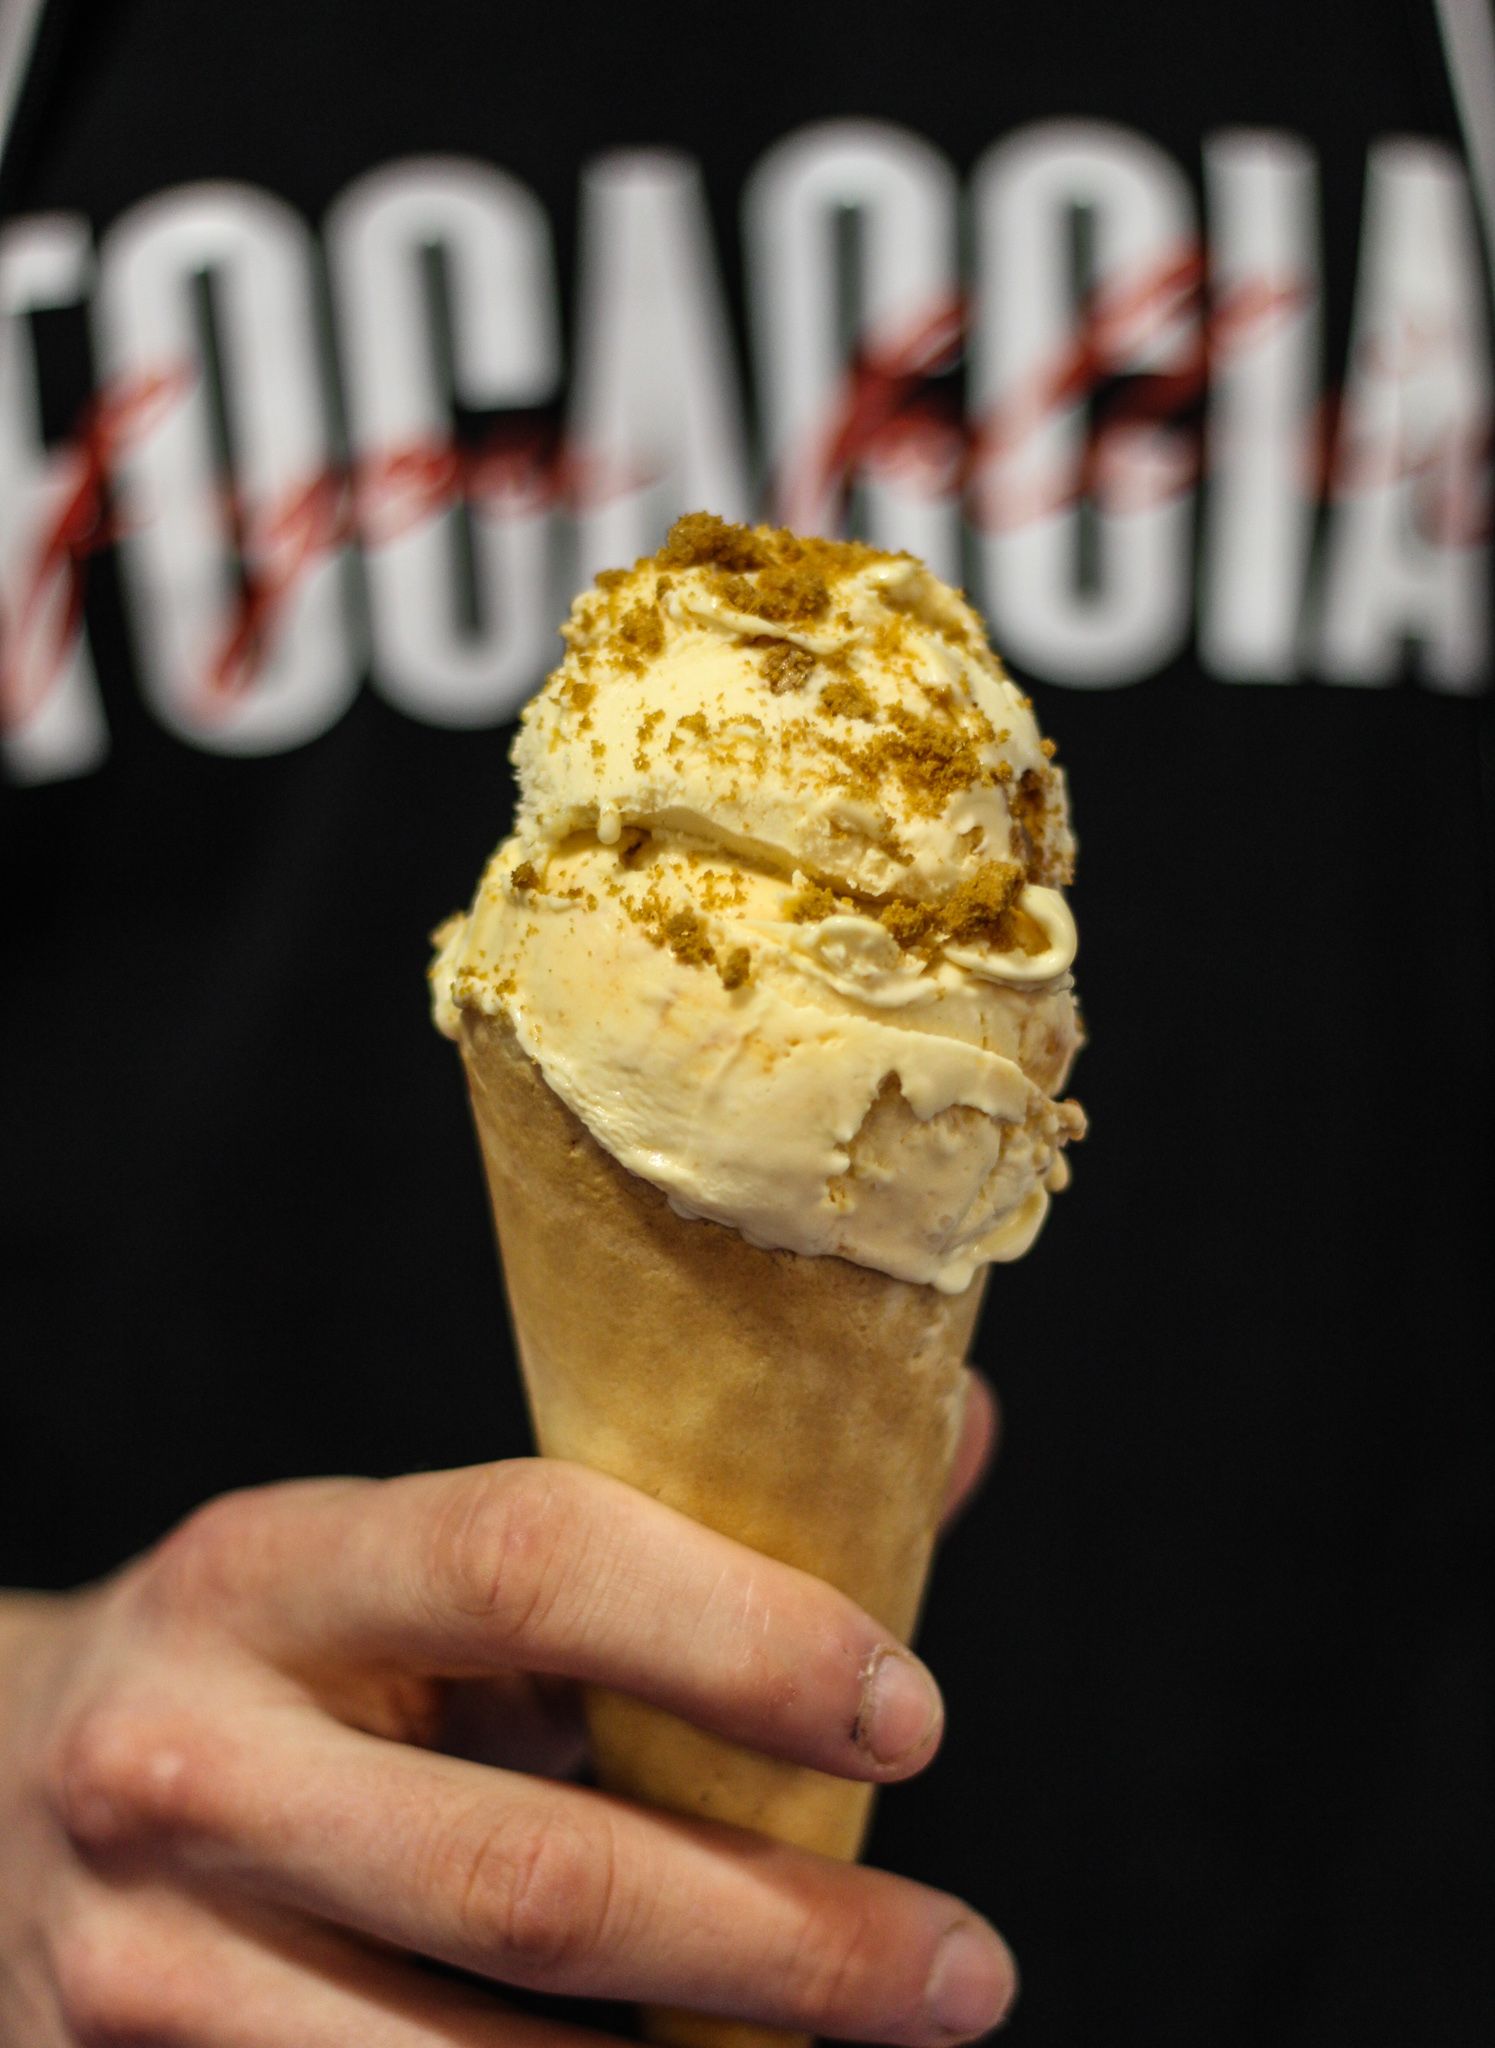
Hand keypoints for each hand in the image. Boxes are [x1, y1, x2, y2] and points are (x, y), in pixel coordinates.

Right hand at [0, 1377, 1010, 2046]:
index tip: (909, 1714)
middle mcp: (189, 1753)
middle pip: (527, 1876)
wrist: (4, 1785)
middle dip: (783, 1939)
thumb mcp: (424, 1567)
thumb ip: (672, 1521)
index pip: (526, 1560)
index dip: (737, 1633)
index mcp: (280, 1564)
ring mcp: (145, 1955)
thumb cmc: (289, 1664)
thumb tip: (946, 1441)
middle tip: (963, 1969)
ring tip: (872, 2044)